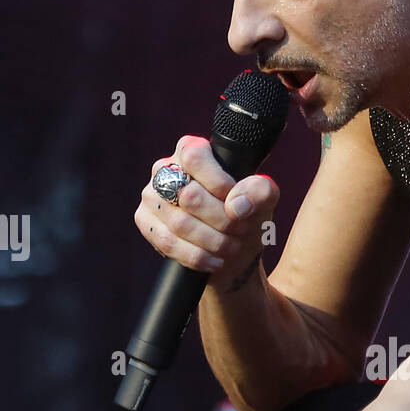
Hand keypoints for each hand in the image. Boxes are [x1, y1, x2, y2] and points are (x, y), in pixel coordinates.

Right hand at [135, 134, 279, 287]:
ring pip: (180, 224)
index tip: (237, 203)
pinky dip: (197, 256)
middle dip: (223, 221)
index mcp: (192, 150)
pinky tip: (215, 260)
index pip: (195, 158)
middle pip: (190, 196)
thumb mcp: (263, 200)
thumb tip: (236, 206)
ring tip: (231, 247)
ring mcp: (151, 195)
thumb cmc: (245, 216)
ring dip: (214, 241)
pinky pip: (168, 243)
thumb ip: (260, 191)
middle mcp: (165, 168)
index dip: (220, 184)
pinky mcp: (145, 221)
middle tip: (241, 230)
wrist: (231, 250)